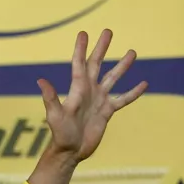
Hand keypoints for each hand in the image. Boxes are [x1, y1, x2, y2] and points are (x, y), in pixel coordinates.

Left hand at [37, 29, 147, 164]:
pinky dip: (133, 92)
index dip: (81, 49)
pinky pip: (123, 99)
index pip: (79, 65)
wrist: (71, 152)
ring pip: (113, 78)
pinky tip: (144, 83)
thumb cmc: (60, 134)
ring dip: (122, 66)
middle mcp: (88, 91)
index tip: (83, 33)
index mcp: (77, 90)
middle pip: (97, 65)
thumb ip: (50, 98)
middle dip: (102, 48)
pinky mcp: (107, 112)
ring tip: (132, 52)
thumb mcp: (55, 115)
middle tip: (108, 31)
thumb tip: (40, 80)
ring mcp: (98, 100)